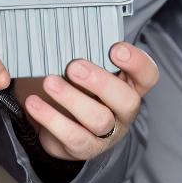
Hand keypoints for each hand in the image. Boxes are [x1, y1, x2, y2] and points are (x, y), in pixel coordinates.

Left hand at [13, 42, 158, 161]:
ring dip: (72, 99)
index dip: (137, 63)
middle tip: (73, 66)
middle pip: (127, 100)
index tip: (115, 49)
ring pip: (99, 120)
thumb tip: (63, 34)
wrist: (61, 127)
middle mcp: (124, 111)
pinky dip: (50, 118)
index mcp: (130, 87)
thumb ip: (86, 56)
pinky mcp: (85, 148)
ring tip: (49, 83)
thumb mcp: (87, 72)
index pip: (148, 75)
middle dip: (100, 82)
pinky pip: (72, 136)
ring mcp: (107, 133)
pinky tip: (34, 103)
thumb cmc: (79, 90)